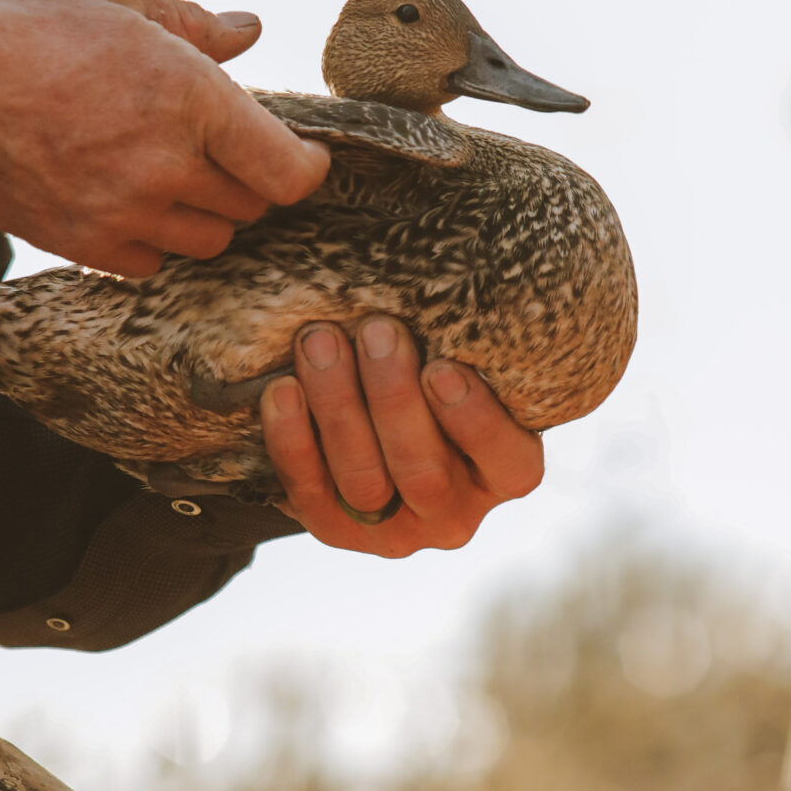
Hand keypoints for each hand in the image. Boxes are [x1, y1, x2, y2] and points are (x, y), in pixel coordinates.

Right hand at [0, 0, 328, 275]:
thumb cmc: (10, 22)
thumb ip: (189, 21)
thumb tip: (248, 32)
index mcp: (188, 97)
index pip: (288, 171)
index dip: (307, 166)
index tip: (302, 151)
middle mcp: (165, 167)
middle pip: (251, 206)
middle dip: (247, 175)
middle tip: (216, 140)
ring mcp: (123, 214)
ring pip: (206, 240)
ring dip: (204, 209)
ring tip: (171, 167)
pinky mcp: (82, 244)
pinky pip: (151, 262)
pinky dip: (155, 237)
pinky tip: (130, 195)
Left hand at [260, 317, 544, 554]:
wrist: (370, 423)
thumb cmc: (433, 370)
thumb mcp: (465, 359)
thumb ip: (466, 339)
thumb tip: (455, 259)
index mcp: (507, 473)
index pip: (509, 461)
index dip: (474, 420)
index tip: (442, 367)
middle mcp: (456, 514)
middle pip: (423, 470)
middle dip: (392, 397)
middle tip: (376, 329)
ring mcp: (394, 531)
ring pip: (364, 481)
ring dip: (338, 406)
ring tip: (320, 341)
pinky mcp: (334, 531)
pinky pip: (309, 493)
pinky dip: (292, 439)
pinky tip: (282, 390)